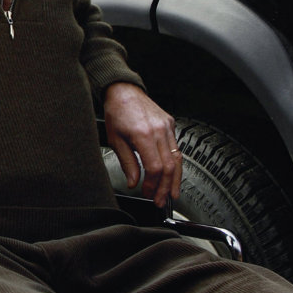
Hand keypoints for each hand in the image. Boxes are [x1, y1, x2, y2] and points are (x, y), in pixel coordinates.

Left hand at [104, 82, 180, 206]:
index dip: (153, 184)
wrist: (124, 91)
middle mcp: (158, 130)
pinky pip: (176, 148)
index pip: (155, 167)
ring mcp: (167, 127)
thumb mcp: (115, 139)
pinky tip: (172, 175)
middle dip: (166, 187)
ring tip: (171, 193)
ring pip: (178, 159)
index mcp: (143, 134)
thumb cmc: (117, 111)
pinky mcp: (170, 125)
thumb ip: (127, 163)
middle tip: (161, 200)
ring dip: (175, 179)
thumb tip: (134, 182)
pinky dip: (176, 164)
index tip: (148, 193)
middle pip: (169, 166)